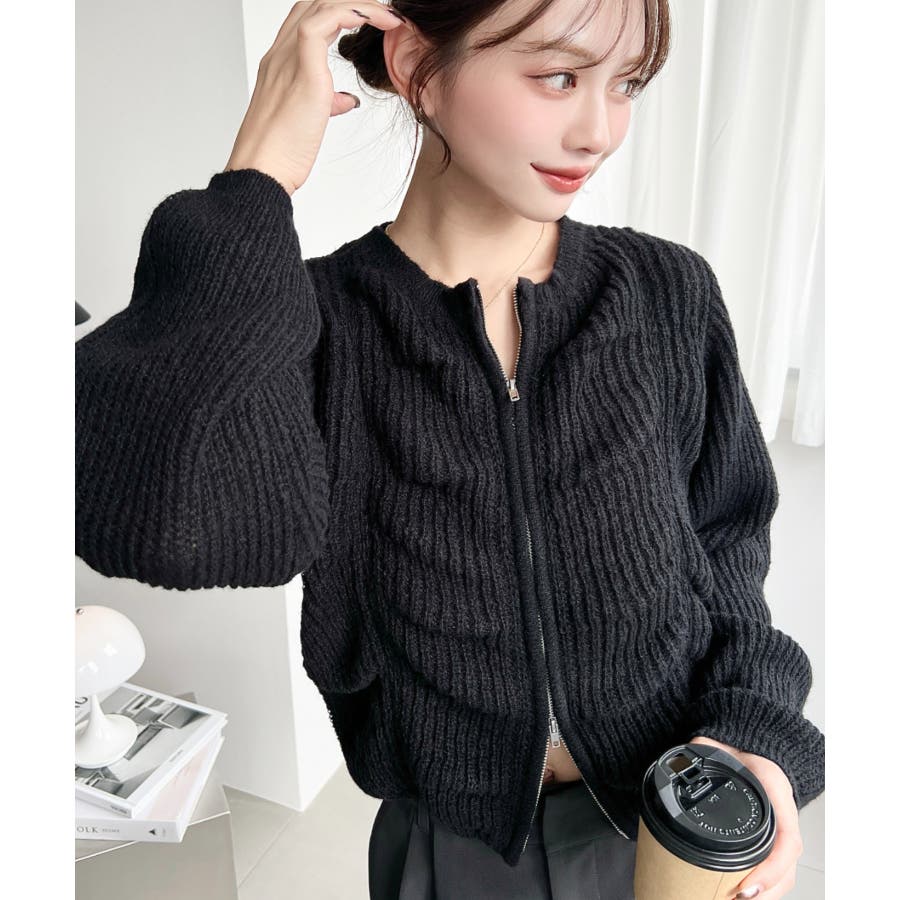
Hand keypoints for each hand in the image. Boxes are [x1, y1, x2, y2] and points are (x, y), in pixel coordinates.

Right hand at [224, 1, 408, 195]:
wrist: (263, 170)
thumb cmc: (282, 152)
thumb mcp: (311, 120)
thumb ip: (328, 103)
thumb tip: (346, 100)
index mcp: (280, 64)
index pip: (308, 20)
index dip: (340, 13)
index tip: (371, 22)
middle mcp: (281, 54)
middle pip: (314, 4)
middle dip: (351, 3)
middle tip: (385, 15)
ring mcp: (288, 58)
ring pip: (322, 5)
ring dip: (360, 5)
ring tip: (390, 17)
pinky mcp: (303, 70)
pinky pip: (325, 21)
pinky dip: (355, 13)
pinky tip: (378, 21)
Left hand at [689, 735, 802, 899]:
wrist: (748, 740)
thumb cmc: (735, 745)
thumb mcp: (716, 744)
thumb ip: (697, 751)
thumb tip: (675, 764)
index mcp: (774, 789)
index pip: (786, 839)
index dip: (771, 869)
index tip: (747, 888)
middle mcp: (783, 812)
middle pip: (787, 866)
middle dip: (766, 892)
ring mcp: (781, 825)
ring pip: (784, 871)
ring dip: (765, 892)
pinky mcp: (772, 834)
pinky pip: (777, 866)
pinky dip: (764, 884)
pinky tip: (744, 893)